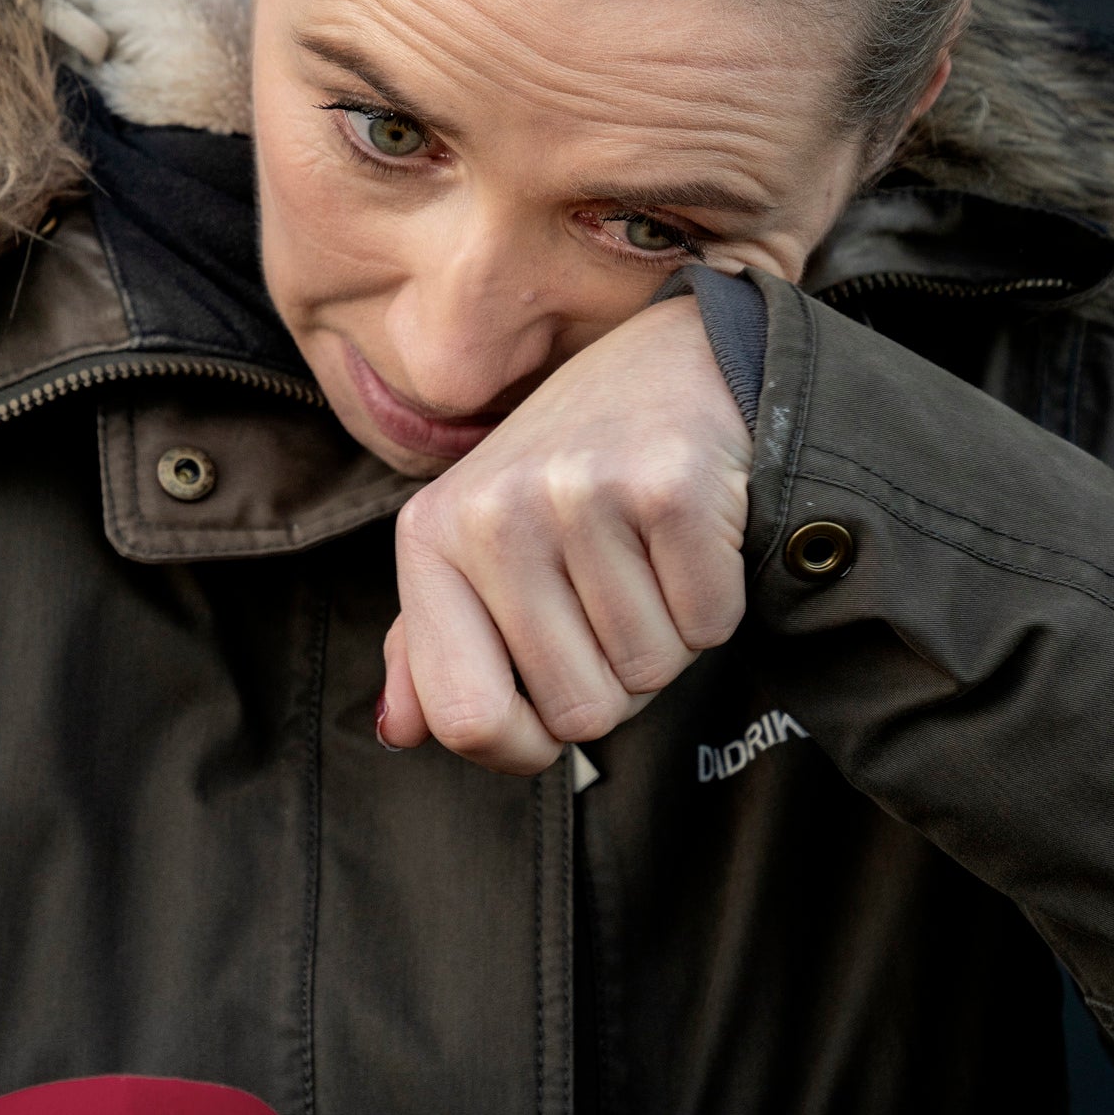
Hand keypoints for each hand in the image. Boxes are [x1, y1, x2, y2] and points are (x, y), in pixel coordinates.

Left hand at [377, 296, 750, 774]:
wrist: (677, 364)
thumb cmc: (572, 472)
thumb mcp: (479, 544)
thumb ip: (433, 643)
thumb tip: (398, 731)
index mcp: (432, 538)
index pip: (465, 718)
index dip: (520, 750)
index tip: (545, 719)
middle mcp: (495, 514)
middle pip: (579, 712)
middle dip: (614, 682)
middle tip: (614, 598)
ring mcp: (580, 496)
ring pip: (650, 673)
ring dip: (666, 638)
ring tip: (648, 559)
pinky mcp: (670, 488)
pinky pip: (709, 626)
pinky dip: (714, 604)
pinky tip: (690, 541)